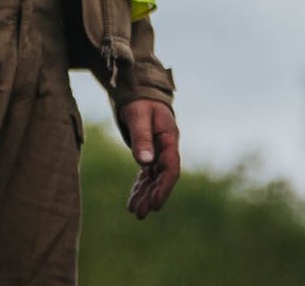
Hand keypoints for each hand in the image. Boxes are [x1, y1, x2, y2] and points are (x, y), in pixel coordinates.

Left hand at [121, 99, 180, 218]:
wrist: (140, 91)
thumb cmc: (140, 101)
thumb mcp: (139, 115)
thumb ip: (142, 137)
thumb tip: (144, 162)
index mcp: (169, 139)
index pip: (171, 168)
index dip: (164, 187)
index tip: (155, 203)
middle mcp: (166, 148)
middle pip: (162, 178)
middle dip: (152, 196)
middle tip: (140, 214)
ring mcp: (158, 152)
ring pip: (153, 178)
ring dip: (145, 195)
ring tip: (135, 212)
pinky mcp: (149, 153)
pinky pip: (146, 174)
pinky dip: (140, 186)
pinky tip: (133, 199)